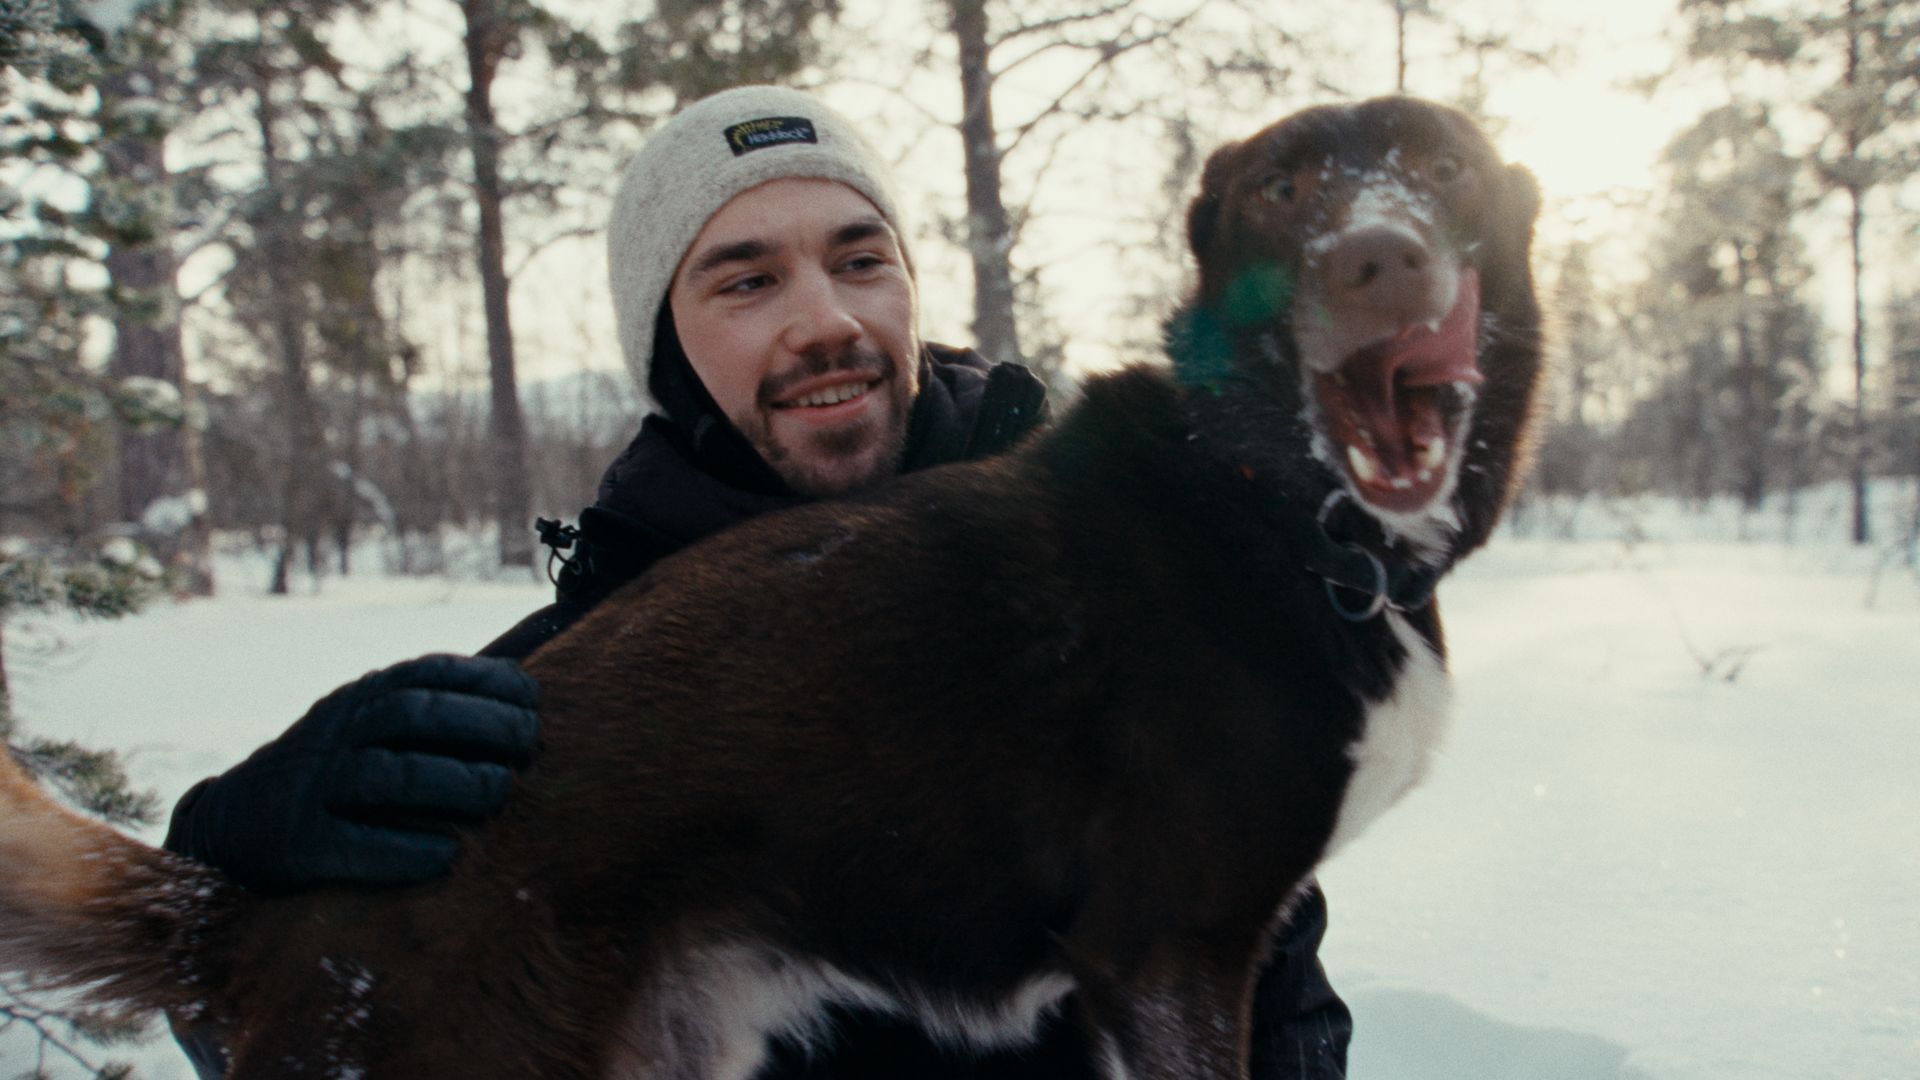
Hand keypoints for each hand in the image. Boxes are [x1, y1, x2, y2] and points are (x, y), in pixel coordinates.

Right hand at [166, 654, 538, 893]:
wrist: (230, 830)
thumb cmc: (335, 774)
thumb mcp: (374, 725)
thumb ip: (440, 702)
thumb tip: (531, 666)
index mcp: (362, 699)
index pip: (428, 674)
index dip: (487, 682)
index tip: (533, 699)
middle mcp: (336, 733)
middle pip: (411, 715)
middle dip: (480, 724)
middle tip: (529, 746)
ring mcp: (312, 786)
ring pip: (385, 775)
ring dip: (451, 781)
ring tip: (499, 793)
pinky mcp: (295, 844)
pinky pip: (350, 844)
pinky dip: (402, 850)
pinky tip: (447, 856)